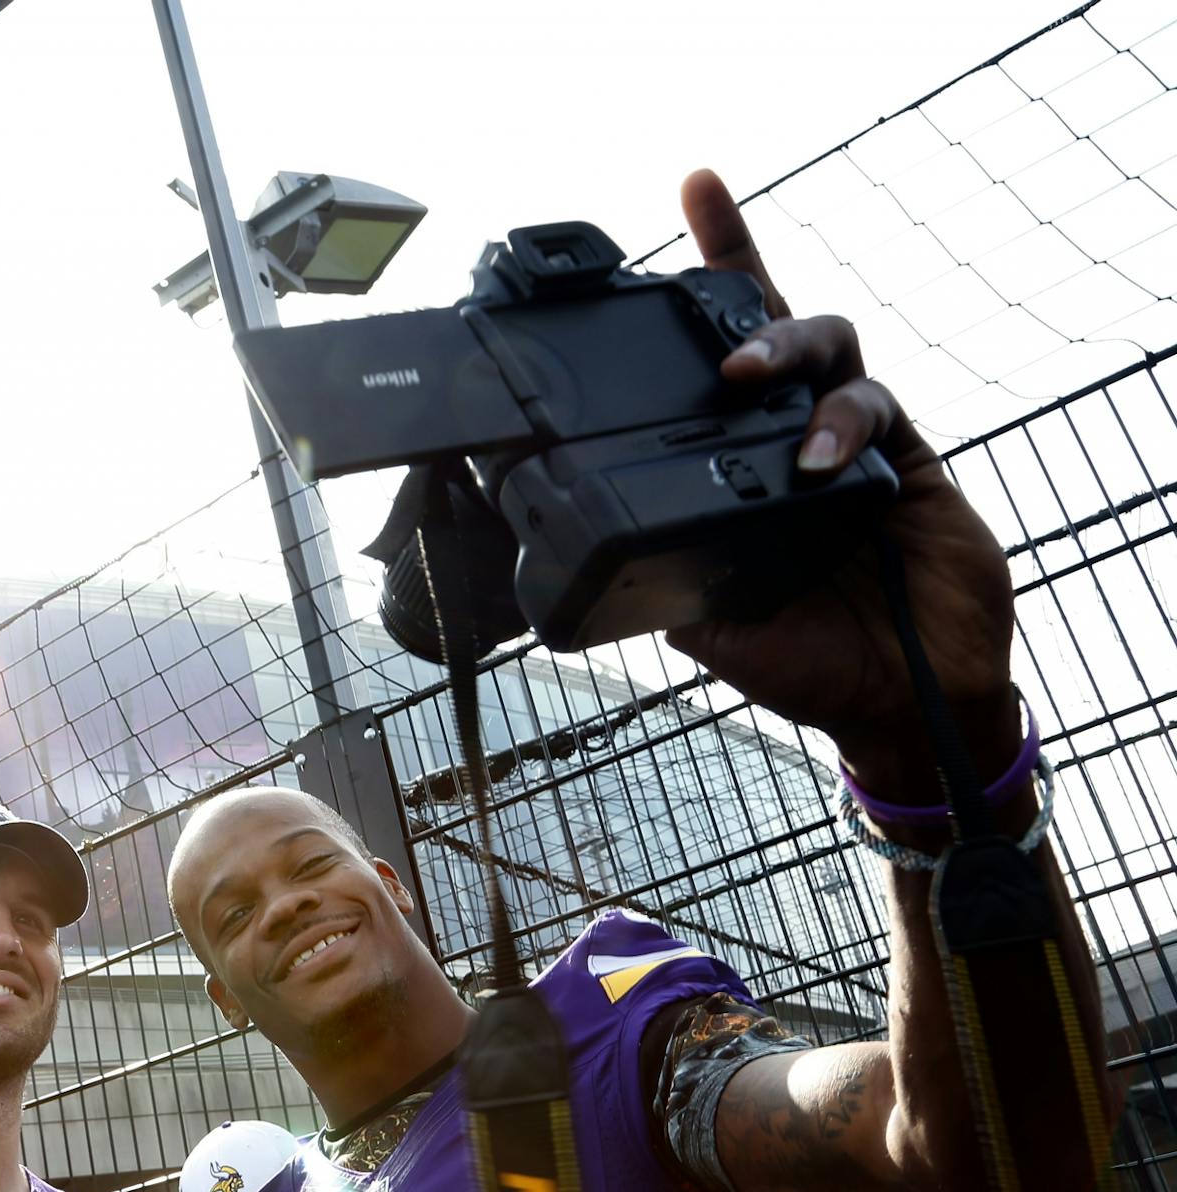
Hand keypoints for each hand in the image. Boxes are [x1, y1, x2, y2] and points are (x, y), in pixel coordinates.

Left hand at [664, 170, 1019, 799]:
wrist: (894, 706)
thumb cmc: (801, 658)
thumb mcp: (701, 622)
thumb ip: (658, 573)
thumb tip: (579, 557)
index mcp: (734, 458)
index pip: (710, 355)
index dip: (706, 273)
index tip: (689, 192)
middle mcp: (788, 432)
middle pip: (770, 317)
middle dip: (738, 261)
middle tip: (698, 251)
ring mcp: (849, 437)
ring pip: (825, 343)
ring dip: (781, 347)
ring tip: (743, 376)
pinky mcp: (905, 458)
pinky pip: (872, 406)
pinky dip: (836, 422)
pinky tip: (813, 458)